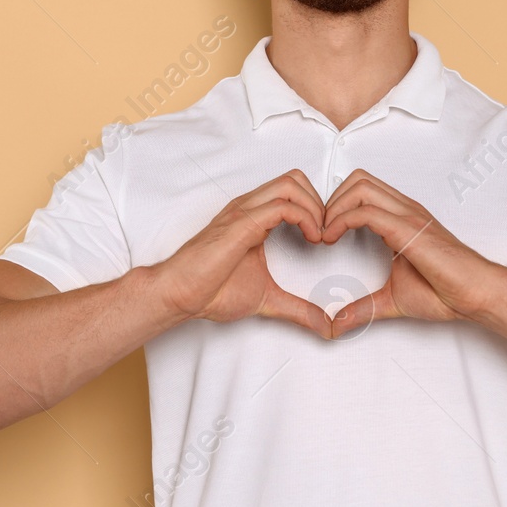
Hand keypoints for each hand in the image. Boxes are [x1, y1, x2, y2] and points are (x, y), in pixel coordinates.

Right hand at [155, 169, 334, 339]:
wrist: (179, 294)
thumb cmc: (210, 290)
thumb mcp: (268, 299)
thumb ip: (298, 309)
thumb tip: (325, 327)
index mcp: (254, 217)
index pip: (293, 190)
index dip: (317, 209)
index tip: (326, 239)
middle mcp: (250, 207)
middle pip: (295, 178)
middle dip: (320, 202)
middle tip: (327, 233)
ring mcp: (244, 212)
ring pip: (291, 184)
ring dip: (315, 207)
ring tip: (320, 236)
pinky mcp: (242, 222)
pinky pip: (282, 205)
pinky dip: (305, 218)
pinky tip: (310, 240)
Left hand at [320, 169, 505, 328]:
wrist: (477, 294)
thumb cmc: (446, 291)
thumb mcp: (392, 299)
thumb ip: (363, 308)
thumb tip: (337, 324)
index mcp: (400, 218)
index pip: (360, 189)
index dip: (335, 206)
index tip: (322, 234)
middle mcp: (403, 209)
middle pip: (356, 179)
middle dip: (330, 200)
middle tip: (320, 231)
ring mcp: (407, 215)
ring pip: (359, 186)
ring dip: (333, 207)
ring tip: (324, 235)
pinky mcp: (409, 229)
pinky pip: (367, 211)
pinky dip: (341, 221)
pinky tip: (332, 241)